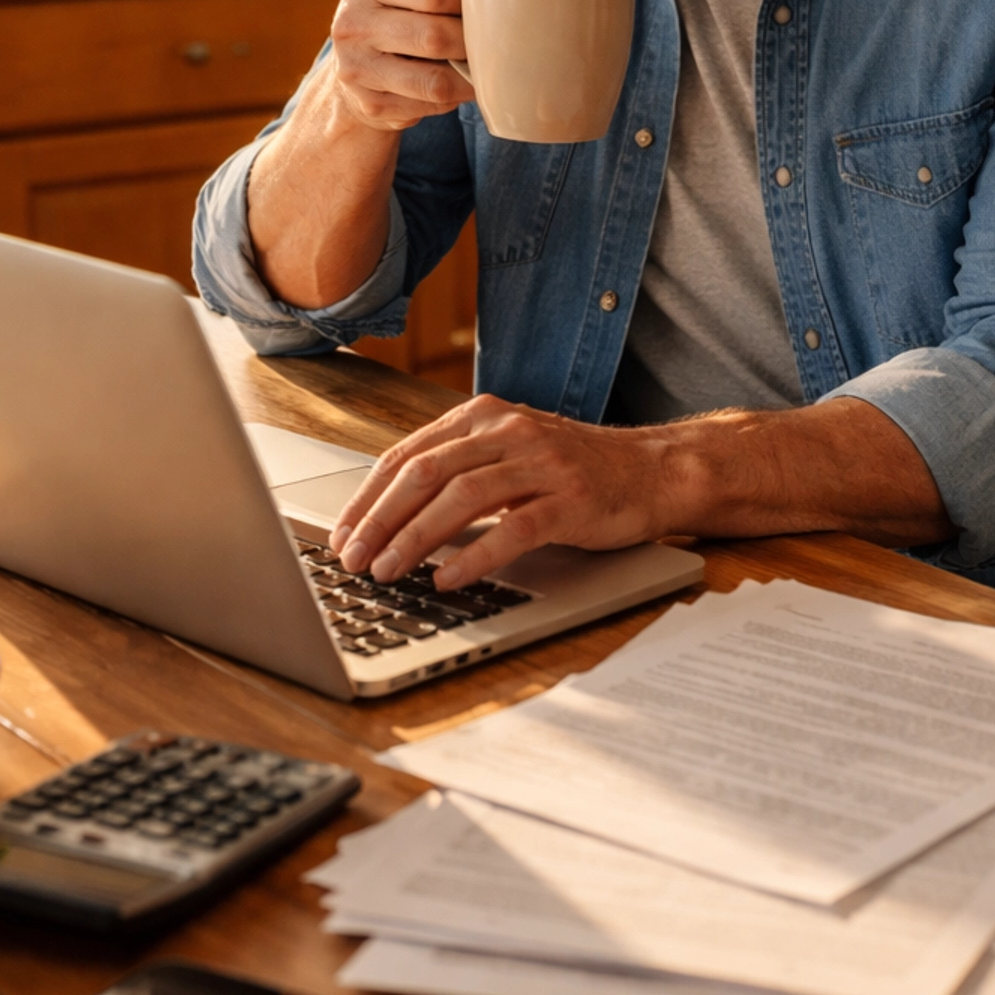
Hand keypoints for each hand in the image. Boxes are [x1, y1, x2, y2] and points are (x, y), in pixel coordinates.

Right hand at [327, 0, 482, 133]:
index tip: (479, 1)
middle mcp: (351, 23)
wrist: (360, 56)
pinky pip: (430, 105)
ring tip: (480, 63)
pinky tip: (455, 82)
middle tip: (489, 38)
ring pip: (434, 81)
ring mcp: (356, 68)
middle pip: (435, 37)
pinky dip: (453, 96)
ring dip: (468, 75)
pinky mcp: (370, 103)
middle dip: (471, 40)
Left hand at [330, 396, 681, 589]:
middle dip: (381, 519)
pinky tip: (448, 578)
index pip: (407, 454)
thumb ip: (458, 468)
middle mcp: (508, 431)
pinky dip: (474, 554)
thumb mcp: (509, 452)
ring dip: (416, 538)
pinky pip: (513, 528)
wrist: (652, 470)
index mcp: (483, 416)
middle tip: (354, 558)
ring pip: (462, 497)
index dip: (368, 497)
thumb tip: (387, 514)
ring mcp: (541, 463)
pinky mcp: (570, 499)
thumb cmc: (573, 469)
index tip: (342, 534)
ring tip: (389, 570)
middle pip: (426, 473)